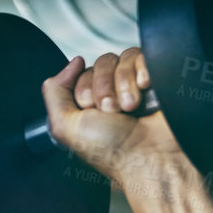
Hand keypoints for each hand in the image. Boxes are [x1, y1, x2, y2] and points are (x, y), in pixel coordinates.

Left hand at [41, 49, 186, 186]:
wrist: (151, 156)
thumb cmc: (111, 150)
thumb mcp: (65, 126)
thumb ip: (54, 93)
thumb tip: (74, 62)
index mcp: (89, 104)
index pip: (81, 72)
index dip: (84, 89)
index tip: (92, 110)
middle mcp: (112, 92)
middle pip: (102, 62)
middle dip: (104, 87)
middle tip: (112, 111)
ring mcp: (136, 85)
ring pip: (123, 58)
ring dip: (123, 83)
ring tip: (130, 107)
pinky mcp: (158, 78)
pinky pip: (146, 55)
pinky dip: (143, 70)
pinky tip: (145, 88)